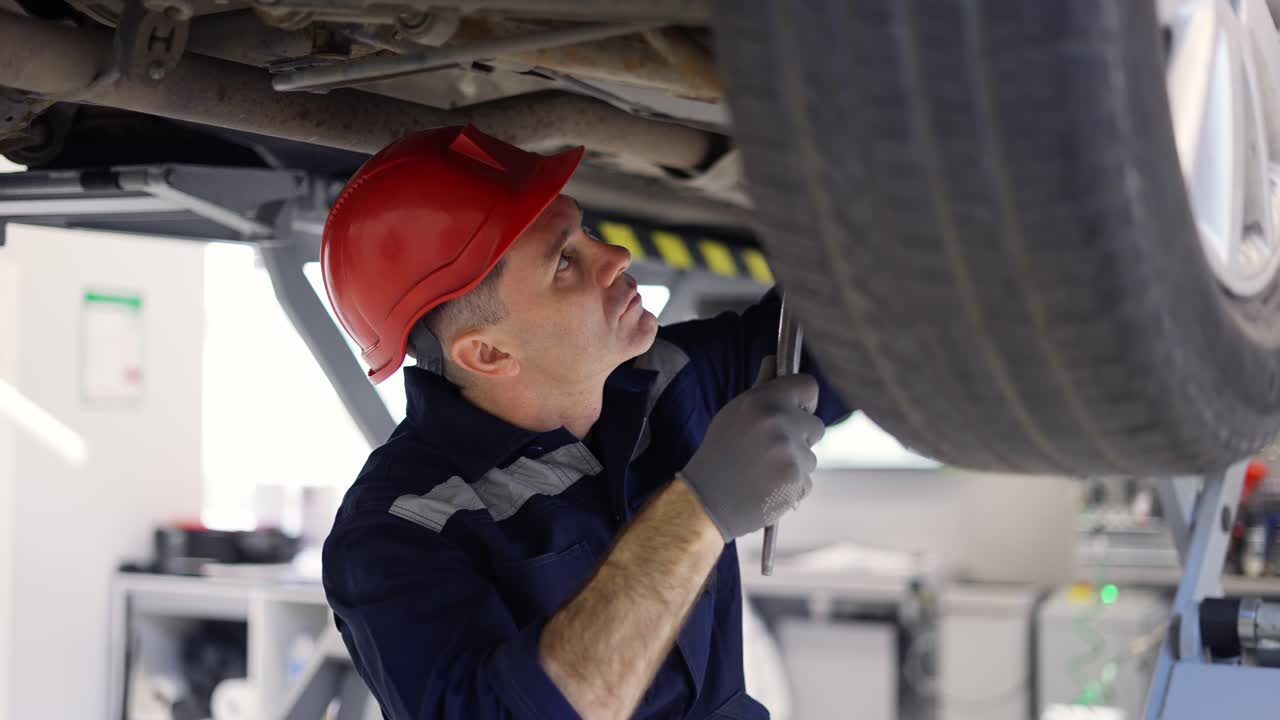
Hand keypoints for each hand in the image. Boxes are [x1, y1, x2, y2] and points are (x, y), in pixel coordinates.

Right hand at [680, 359, 824, 540]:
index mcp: (764, 401)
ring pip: (811, 457)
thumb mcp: (735, 412)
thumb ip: (761, 387)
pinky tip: (768, 487)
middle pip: (816, 425)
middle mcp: (780, 423)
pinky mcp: (796, 482)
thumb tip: (774, 360)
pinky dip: (792, 486)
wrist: (707, 499)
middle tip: (772, 448)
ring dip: (794, 464)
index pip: (808, 385)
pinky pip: (807, 480)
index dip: (806, 399)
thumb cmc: (720, 452)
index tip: (800, 409)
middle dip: (801, 437)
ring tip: (764, 471)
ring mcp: (790, 454)